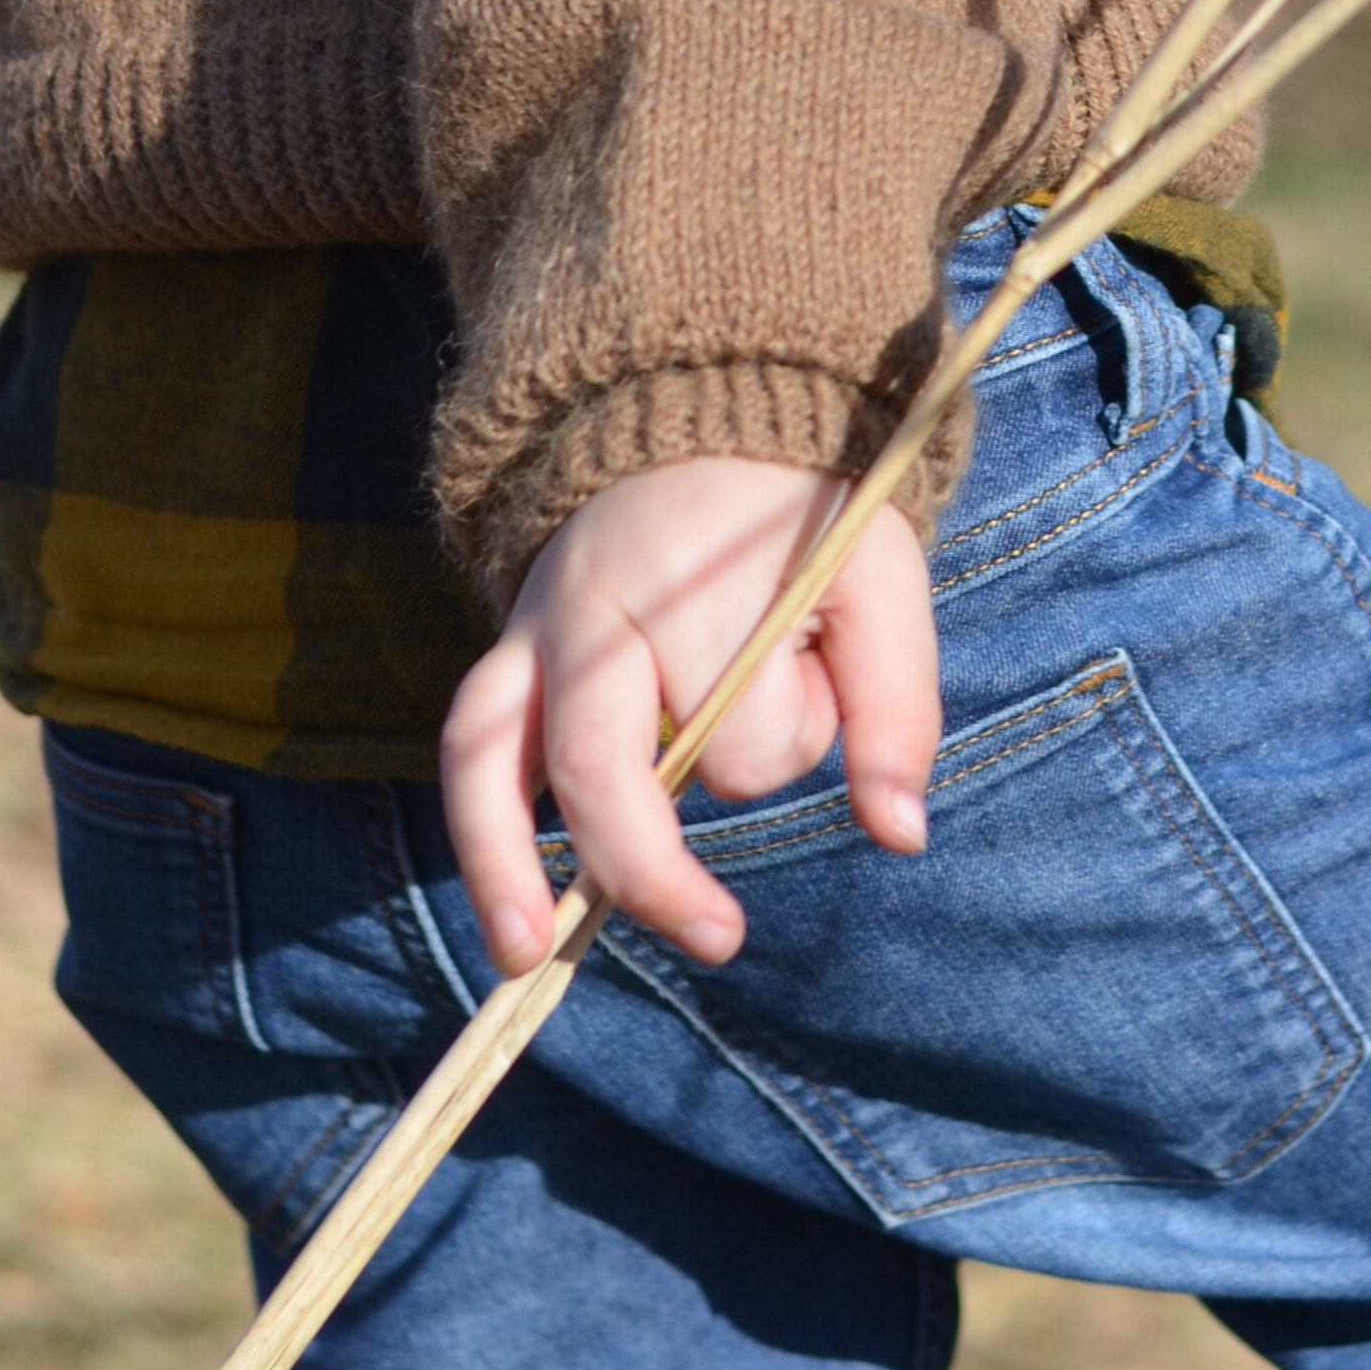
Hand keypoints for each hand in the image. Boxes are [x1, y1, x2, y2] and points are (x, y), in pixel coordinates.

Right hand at [439, 454, 938, 976]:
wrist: (707, 411)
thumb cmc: (804, 515)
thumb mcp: (879, 579)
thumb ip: (898, 707)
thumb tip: (901, 837)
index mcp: (693, 585)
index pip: (735, 726)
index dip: (789, 729)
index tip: (818, 670)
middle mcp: (593, 607)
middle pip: (601, 762)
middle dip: (653, 866)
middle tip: (724, 937)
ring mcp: (536, 626)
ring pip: (490, 752)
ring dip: (504, 861)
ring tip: (526, 957)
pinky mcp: (510, 648)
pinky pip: (470, 742)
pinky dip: (480, 828)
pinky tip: (508, 914)